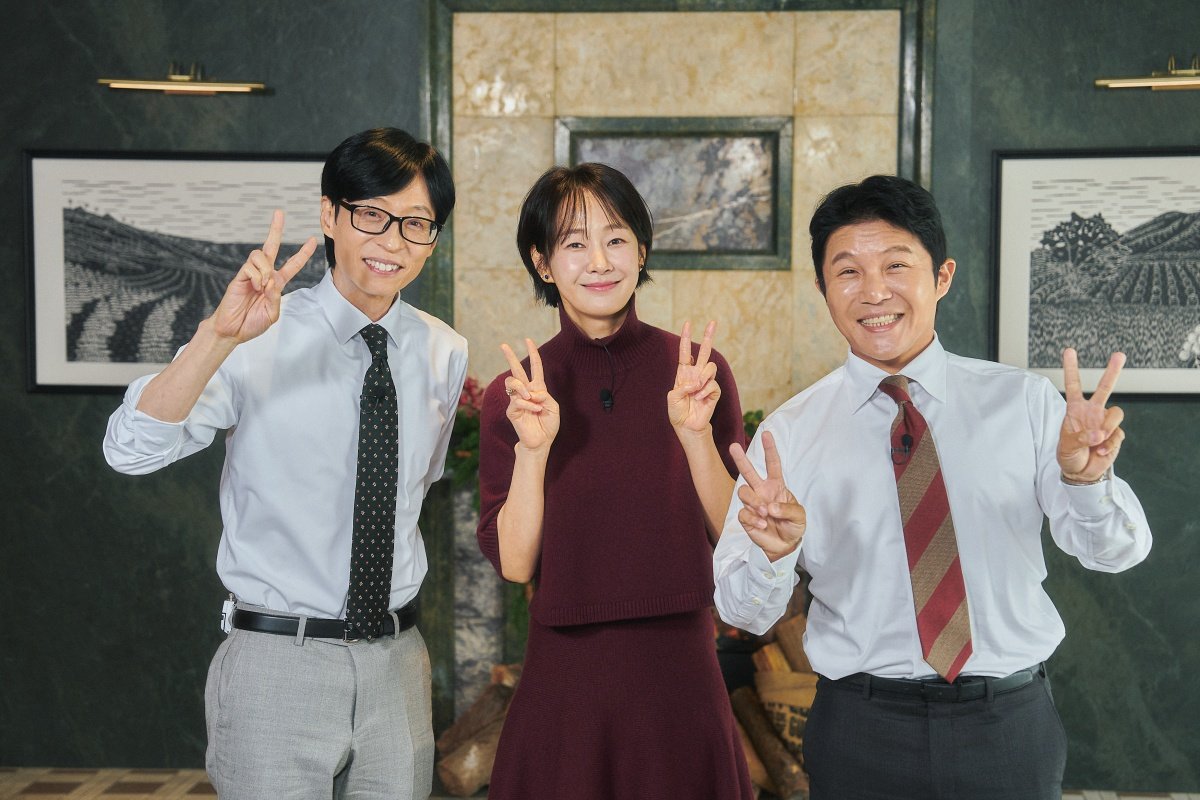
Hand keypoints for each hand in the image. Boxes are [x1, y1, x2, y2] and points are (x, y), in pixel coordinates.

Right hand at [210, 211, 316, 342]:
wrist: (233, 330)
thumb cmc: (252, 323)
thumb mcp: (272, 314)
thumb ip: (276, 297)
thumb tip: (272, 280)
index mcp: (276, 283)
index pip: (292, 265)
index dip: (303, 253)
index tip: (312, 240)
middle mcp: (264, 274)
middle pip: (271, 246)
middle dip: (275, 229)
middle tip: (279, 212)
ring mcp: (251, 274)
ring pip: (260, 254)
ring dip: (265, 269)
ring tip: (262, 286)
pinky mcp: (239, 276)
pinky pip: (250, 266)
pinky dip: (256, 277)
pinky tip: (254, 287)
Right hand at [501, 338, 559, 452]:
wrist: (541, 441)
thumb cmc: (548, 425)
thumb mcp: (553, 407)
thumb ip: (544, 395)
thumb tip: (531, 391)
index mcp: (537, 388)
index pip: (534, 368)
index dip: (532, 353)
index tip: (528, 340)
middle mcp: (526, 391)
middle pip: (516, 370)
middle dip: (510, 356)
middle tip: (503, 345)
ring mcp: (517, 400)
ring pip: (513, 382)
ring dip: (523, 388)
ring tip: (532, 399)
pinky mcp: (511, 410)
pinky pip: (517, 400)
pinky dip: (528, 404)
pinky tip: (534, 410)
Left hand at [667, 320, 720, 432]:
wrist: (687, 426)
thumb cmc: (677, 412)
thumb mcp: (672, 398)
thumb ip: (682, 387)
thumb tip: (696, 382)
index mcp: (684, 373)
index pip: (685, 352)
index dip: (686, 338)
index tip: (687, 324)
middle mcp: (696, 374)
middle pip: (704, 351)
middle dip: (708, 336)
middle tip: (712, 322)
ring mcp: (705, 382)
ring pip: (711, 366)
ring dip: (703, 377)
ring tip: (696, 389)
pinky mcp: (714, 391)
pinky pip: (712, 384)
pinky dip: (704, 392)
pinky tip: (699, 400)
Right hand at [729, 431, 805, 559]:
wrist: (784, 546)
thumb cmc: (793, 526)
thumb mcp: (799, 516)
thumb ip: (787, 509)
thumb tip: (770, 506)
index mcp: (776, 486)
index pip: (773, 464)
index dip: (770, 449)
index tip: (766, 434)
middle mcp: (761, 491)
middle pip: (748, 472)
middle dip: (741, 459)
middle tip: (733, 446)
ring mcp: (753, 504)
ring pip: (743, 492)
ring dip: (754, 501)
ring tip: (764, 513)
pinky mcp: (746, 517)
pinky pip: (743, 513)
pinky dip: (753, 519)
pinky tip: (762, 524)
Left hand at [1057, 347, 1125, 482]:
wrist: (1081, 473)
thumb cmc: (1069, 456)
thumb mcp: (1066, 447)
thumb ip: (1080, 438)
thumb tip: (1098, 433)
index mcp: (1075, 410)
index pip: (1073, 385)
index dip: (1071, 368)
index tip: (1069, 351)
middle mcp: (1092, 412)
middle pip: (1104, 388)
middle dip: (1112, 371)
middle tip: (1119, 354)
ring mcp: (1105, 422)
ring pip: (1116, 412)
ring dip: (1108, 427)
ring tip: (1097, 442)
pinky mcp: (1116, 435)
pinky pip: (1118, 434)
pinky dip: (1109, 445)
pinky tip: (1100, 451)